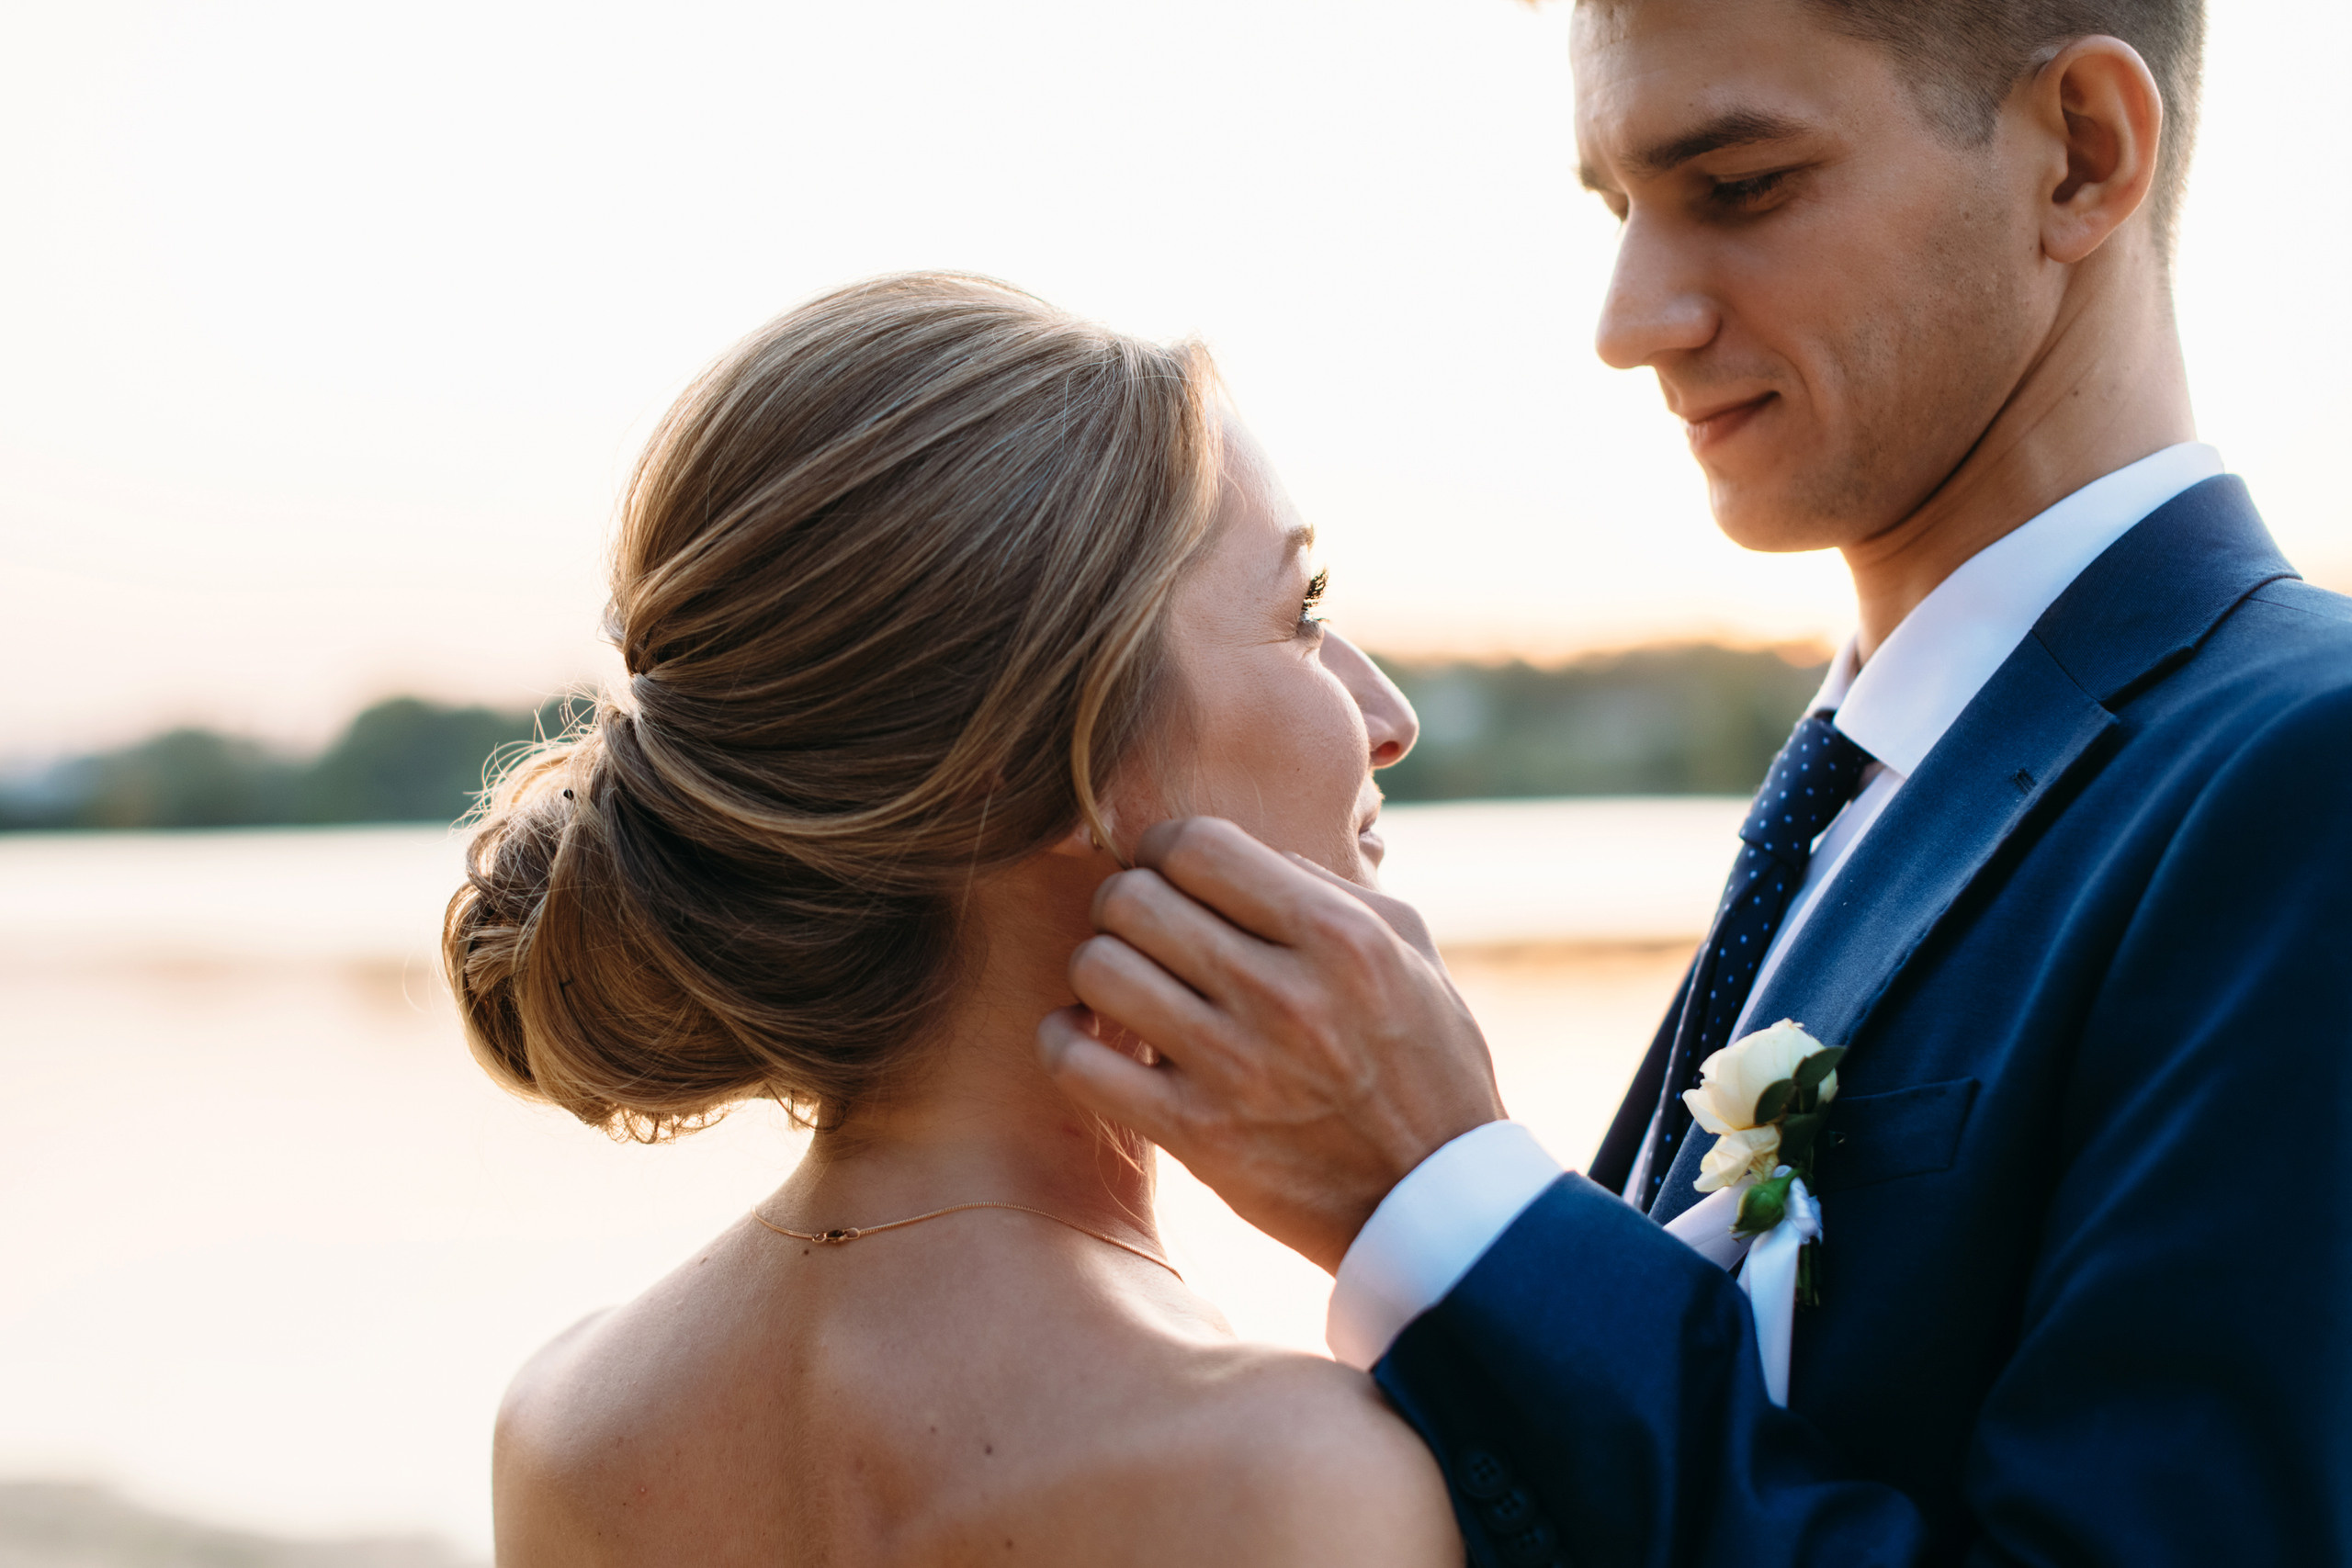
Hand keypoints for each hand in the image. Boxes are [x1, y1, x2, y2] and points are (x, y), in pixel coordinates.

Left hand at [1036, 817, 1504, 1272]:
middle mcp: (1283, 995)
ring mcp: (1234, 1069)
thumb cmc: (1425, 1061)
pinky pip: (1077, 1063)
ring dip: (1100, 967)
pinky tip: (1092, 1038)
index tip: (1172, 872)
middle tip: (1145, 929)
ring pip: (1097, 968)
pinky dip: (1066, 1040)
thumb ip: (1325, 885)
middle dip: (1126, 902)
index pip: (1196, 845)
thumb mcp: (1407, 950)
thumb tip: (1236, 850)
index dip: (1167, 847)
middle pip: (1133, 899)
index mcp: (1338, 937)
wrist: (1437, 1203)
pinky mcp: (1196, 1136)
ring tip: (1128, 984)